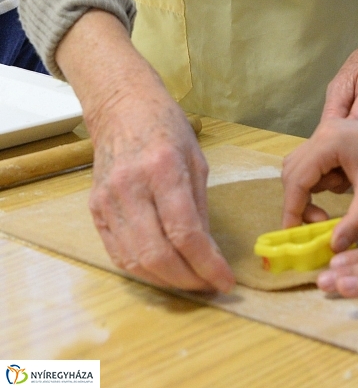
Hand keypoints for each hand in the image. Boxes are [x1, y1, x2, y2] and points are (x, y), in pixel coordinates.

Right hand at [56, 10, 234, 292]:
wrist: (122, 108)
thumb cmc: (166, 126)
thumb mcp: (196, 158)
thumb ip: (200, 206)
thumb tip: (207, 250)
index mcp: (163, 168)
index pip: (185, 232)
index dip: (207, 264)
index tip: (226, 281)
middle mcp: (131, 187)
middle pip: (157, 254)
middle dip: (188, 279)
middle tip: (209, 285)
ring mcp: (108, 200)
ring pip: (135, 261)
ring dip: (166, 280)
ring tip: (190, 281)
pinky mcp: (95, 210)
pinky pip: (118, 254)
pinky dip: (143, 270)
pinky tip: (163, 270)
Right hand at [281, 115, 357, 244]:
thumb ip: (354, 221)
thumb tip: (332, 248)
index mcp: (328, 142)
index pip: (296, 180)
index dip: (292, 210)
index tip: (296, 237)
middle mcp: (322, 134)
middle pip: (293, 173)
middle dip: (300, 203)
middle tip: (319, 224)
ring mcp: (328, 135)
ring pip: (302, 169)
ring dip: (310, 193)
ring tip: (331, 211)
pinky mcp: (335, 140)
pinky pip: (315, 165)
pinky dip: (321, 183)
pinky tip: (343, 191)